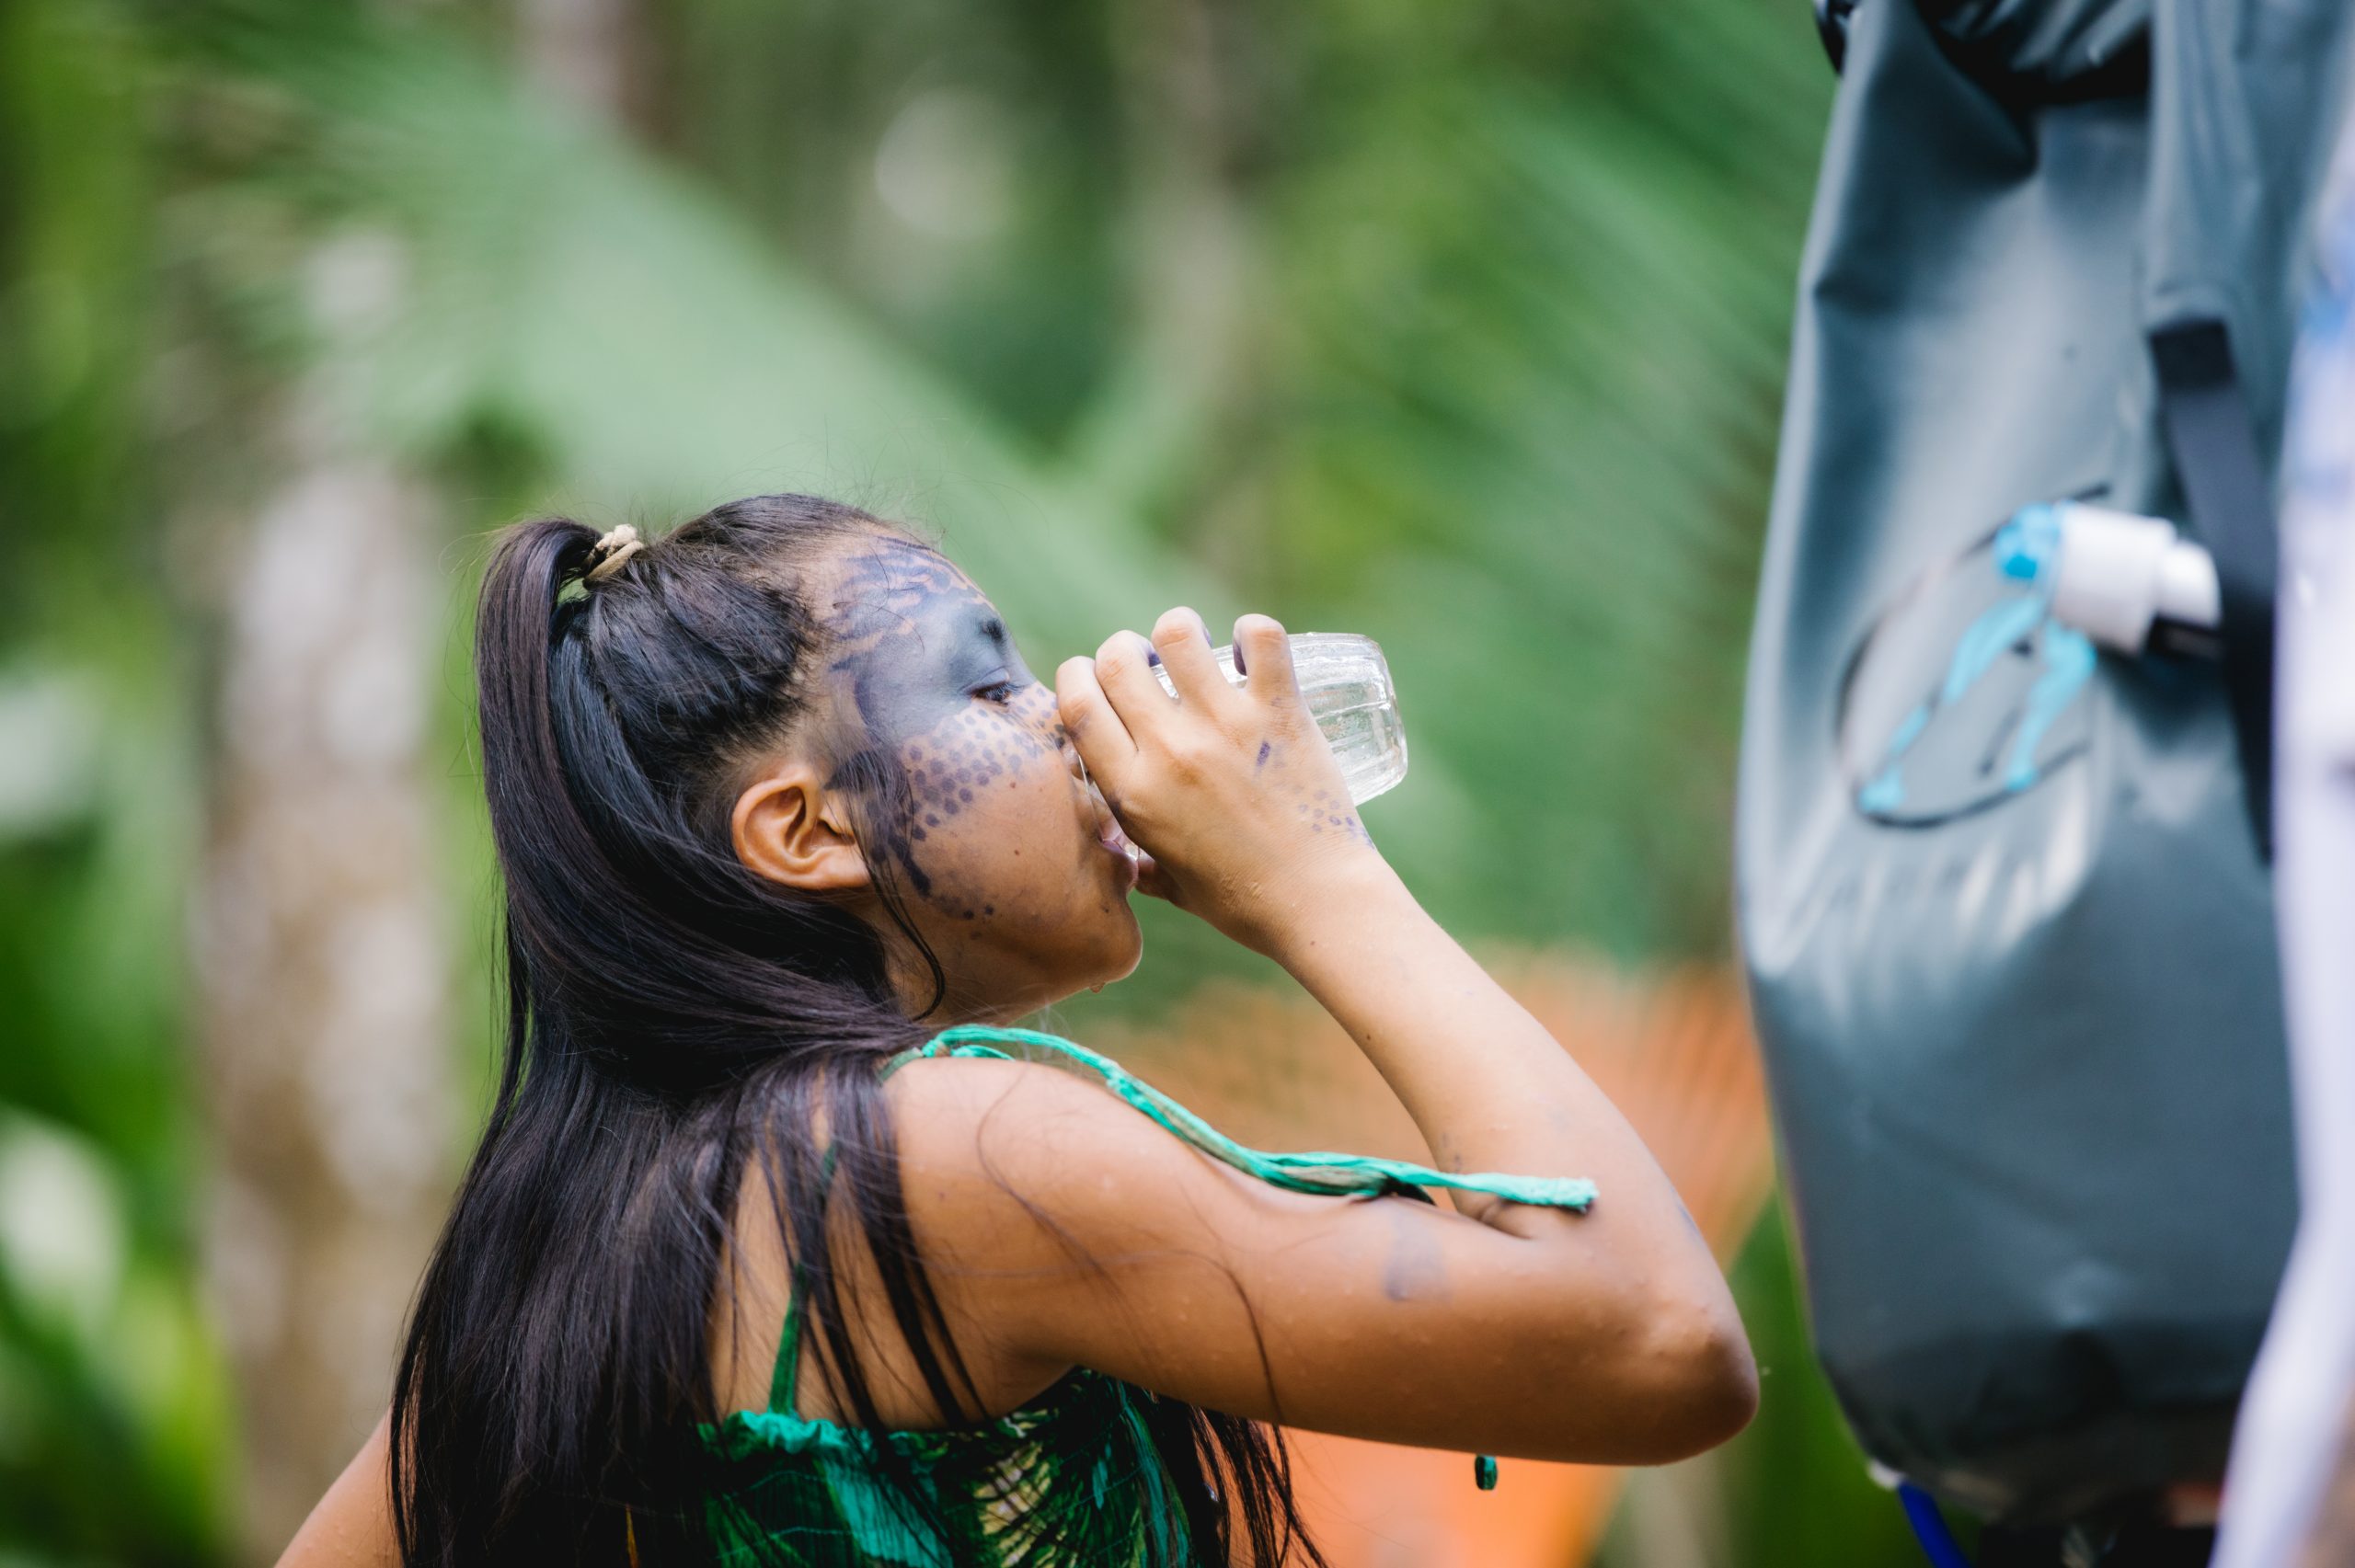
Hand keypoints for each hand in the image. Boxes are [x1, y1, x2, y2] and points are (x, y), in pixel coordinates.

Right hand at [1055, 608, 1388, 956]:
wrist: (1318, 903)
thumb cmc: (1243, 902)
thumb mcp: (1170, 885)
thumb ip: (1141, 866)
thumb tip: (1126, 861)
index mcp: (1132, 793)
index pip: (1077, 706)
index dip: (1076, 677)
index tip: (1092, 678)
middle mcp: (1170, 752)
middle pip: (1116, 660)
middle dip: (1122, 648)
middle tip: (1146, 660)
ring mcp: (1226, 727)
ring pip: (1177, 633)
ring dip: (1178, 629)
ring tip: (1194, 644)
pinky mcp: (1280, 713)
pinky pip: (1261, 637)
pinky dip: (1253, 630)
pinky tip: (1251, 646)